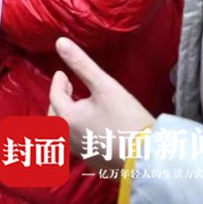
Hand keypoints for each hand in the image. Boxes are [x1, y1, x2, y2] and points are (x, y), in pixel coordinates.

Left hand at [47, 37, 155, 169]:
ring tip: (76, 106)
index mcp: (66, 117)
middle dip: (57, 100)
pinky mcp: (92, 162)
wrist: (148, 158)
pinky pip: (76, 144)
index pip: (55, 95)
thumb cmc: (126, 119)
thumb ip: (82, 64)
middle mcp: (67, 137)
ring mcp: (79, 152)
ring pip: (62, 131)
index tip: (62, 74)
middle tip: (67, 88)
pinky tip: (89, 129)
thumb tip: (60, 41)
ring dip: (65, 116)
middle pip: (54, 115)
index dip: (58, 82)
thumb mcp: (105, 86)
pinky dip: (76, 132)